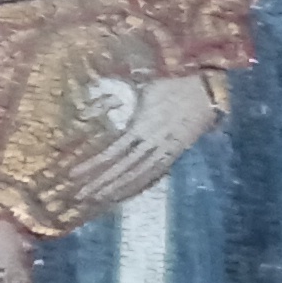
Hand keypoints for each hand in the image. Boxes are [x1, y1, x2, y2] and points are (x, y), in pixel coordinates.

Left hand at [56, 73, 221, 210]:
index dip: (92, 165)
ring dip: (116, 189)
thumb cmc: (173, 84)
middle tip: (80, 195)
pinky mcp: (175, 154)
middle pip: (122, 170)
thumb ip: (124, 97)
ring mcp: (165, 152)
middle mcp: (152, 144)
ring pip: (137, 176)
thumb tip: (100, 99)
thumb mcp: (144, 88)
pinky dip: (137, 185)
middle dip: (100, 183)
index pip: (112, 152)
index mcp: (142, 126)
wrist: (207, 92)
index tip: (74, 174)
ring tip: (97, 198)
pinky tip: (125, 193)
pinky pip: (153, 175)